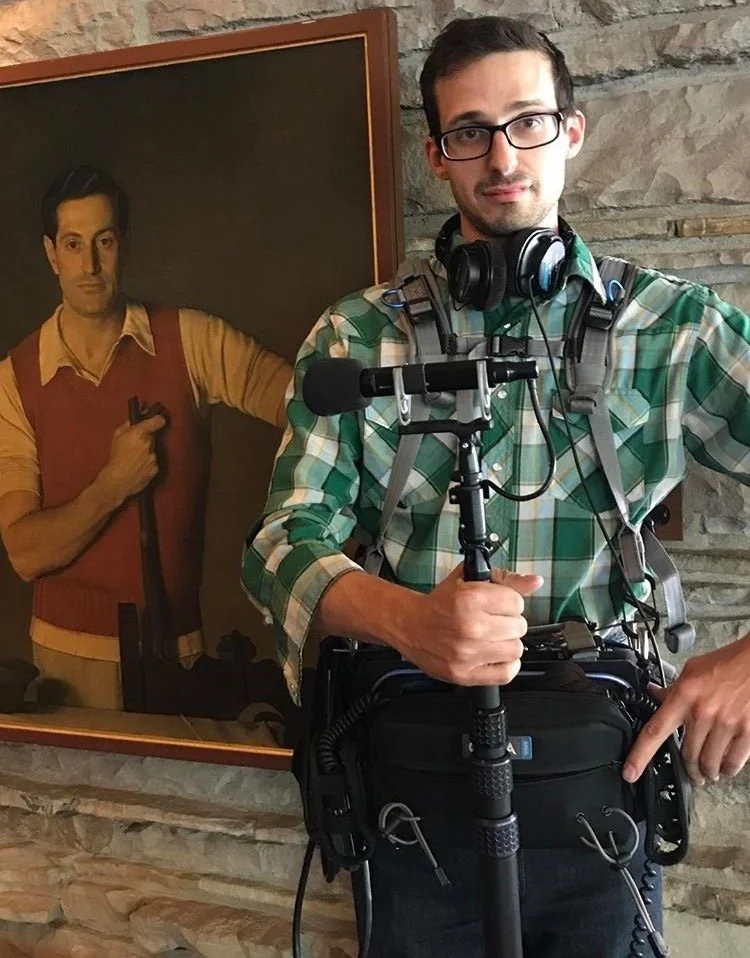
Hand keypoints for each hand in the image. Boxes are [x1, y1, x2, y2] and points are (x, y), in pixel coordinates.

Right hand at [98, 415, 166, 503]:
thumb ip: (127, 425)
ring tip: (135, 459)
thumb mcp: (116, 436)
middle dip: (146, 440)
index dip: (158, 420)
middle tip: (135, 446)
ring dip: (147, 453)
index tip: (158, 421)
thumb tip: (135, 421)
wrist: (117, 480)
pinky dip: (148, 464)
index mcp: (140, 433)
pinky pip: (154, 463)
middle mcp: (149, 444)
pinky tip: (138, 467)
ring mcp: (154, 457)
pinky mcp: (156, 468)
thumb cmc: (115, 458)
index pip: (158, 421)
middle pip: (153, 438)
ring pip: (153, 451)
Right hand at [395, 563, 542, 685]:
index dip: (509, 601)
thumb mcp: (469, 580)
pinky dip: (506, 664)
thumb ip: (505, 579)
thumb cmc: (439, 603)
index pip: (517, 602)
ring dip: (507, 643)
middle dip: (509, 621)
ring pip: (516, 649)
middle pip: (519, 626)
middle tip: (494, 620)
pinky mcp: (465, 674)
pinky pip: (506, 673)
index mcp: (470, 599)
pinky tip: (496, 654)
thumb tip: (535, 582)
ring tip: (493, 638)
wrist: (410, 626)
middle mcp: (470, 627)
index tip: (499, 603)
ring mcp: (468, 654)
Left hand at [623, 634, 749, 784]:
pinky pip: (733, 763)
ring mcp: (726, 724)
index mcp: (684, 696)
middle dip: (688, 770)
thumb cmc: (728, 663)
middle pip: (686, 755)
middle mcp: (703, 712)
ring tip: (707, 773)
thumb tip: (655, 694)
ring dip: (707, 773)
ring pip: (709, 764)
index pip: (655, 731)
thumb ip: (673, 688)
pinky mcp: (747, 732)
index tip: (630, 772)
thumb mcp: (692, 670)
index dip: (639, 756)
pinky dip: (727, 769)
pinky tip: (725, 767)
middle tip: (690, 773)